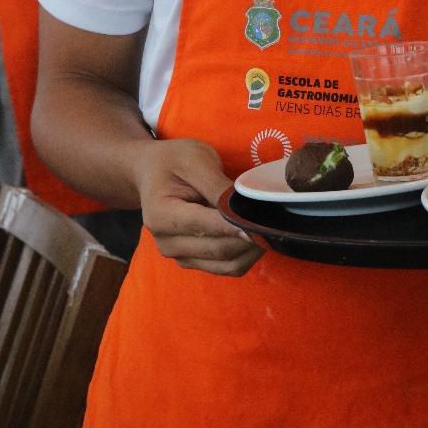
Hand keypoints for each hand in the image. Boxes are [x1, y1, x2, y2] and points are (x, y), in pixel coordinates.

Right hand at [134, 137, 263, 275]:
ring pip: (227, 264)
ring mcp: (180, 256)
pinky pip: (226, 267)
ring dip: (252, 250)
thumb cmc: (174, 160)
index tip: (262, 221)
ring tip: (269, 226)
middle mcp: (167, 243)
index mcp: (161, 215)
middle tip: (276, 220)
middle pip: (219, 249)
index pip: (205, 226)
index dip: (235, 225)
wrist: (151, 172)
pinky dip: (246, 256)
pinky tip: (256, 235)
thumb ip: (217, 186)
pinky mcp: (193, 261)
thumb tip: (242, 210)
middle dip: (250, 236)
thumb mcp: (195, 159)